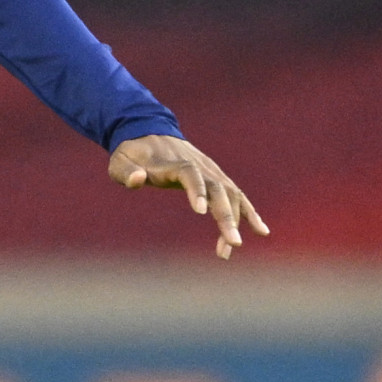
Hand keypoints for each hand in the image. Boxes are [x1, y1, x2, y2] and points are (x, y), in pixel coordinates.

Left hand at [110, 134, 269, 258]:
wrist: (149, 134)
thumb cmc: (132, 154)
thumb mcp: (119, 162)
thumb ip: (126, 172)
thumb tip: (139, 179)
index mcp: (174, 163)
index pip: (190, 174)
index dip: (197, 190)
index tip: (200, 212)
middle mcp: (199, 167)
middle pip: (218, 189)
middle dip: (226, 217)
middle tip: (232, 244)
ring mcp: (211, 172)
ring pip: (231, 196)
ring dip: (236, 222)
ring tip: (232, 248)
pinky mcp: (217, 180)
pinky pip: (237, 197)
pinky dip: (250, 213)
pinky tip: (262, 232)